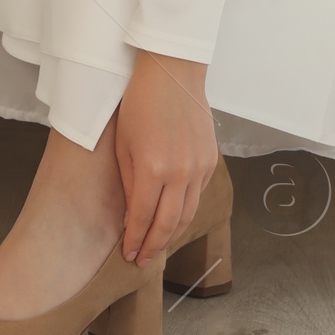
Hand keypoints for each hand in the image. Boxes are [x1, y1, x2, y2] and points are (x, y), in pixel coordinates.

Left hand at [115, 52, 216, 266]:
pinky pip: (198, 195)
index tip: (129, 255)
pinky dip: (186, 211)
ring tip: (158, 246)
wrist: (171, 73)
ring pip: (188, 214)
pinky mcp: (210, 160)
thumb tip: (132, 217)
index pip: (143, 219)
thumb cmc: (140, 104)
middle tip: (142, 260)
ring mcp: (199, 167)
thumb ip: (129, 184)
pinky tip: (174, 218)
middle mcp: (180, 172)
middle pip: (168, 224)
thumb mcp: (123, 145)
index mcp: (153, 169)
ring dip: (172, 234)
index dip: (135, 241)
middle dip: (154, 247)